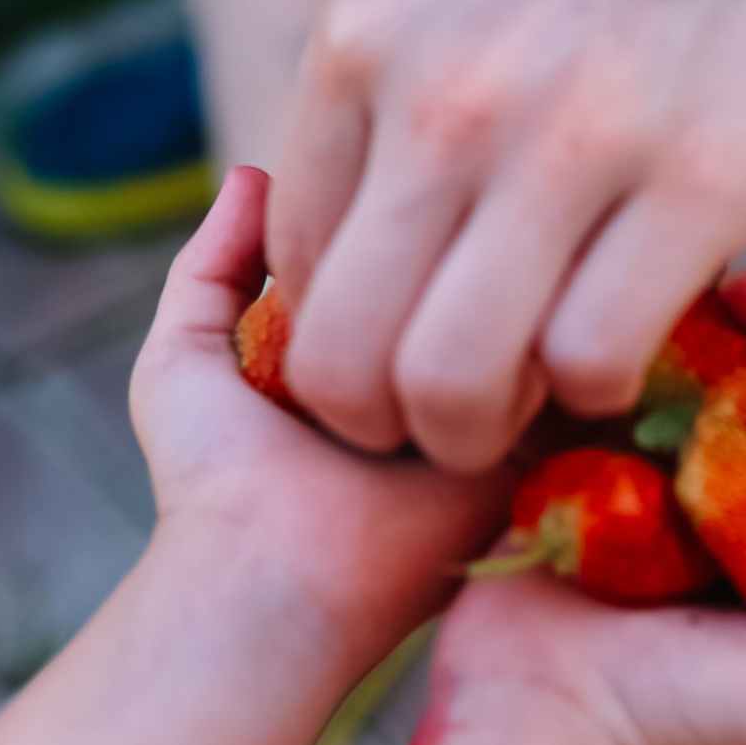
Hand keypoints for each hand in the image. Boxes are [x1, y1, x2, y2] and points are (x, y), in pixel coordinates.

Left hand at [132, 170, 519, 699]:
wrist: (264, 578)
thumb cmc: (214, 473)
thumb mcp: (183, 354)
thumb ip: (210, 264)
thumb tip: (253, 171)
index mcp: (368, 341)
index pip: (405, 249)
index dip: (391, 204)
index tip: (386, 165)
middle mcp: (435, 364)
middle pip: (467, 272)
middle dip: (458, 227)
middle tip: (449, 188)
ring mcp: (492, 401)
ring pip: (522, 305)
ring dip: (503, 264)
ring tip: (486, 222)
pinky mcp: (533, 441)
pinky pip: (562, 362)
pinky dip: (547, 317)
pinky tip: (520, 271)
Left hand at [268, 0, 745, 468]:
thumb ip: (395, 72)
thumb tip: (354, 205)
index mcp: (365, 38)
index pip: (293, 272)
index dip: (351, 341)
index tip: (420, 339)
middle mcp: (442, 97)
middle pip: (348, 362)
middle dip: (394, 424)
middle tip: (465, 412)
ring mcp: (568, 140)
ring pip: (457, 388)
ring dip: (494, 426)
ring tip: (544, 387)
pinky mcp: (700, 175)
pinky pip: (597, 358)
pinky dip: (605, 381)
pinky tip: (639, 323)